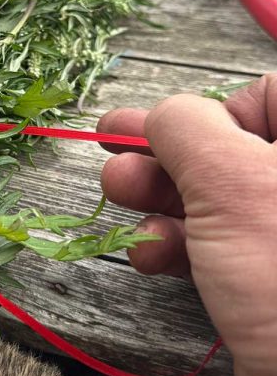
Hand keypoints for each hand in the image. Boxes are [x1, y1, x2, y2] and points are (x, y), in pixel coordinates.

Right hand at [98, 76, 276, 375]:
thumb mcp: (234, 183)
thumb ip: (187, 126)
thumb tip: (162, 115)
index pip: (268, 95)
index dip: (217, 108)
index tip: (175, 132)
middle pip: (229, 146)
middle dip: (163, 152)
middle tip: (113, 147)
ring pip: (213, 197)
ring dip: (157, 197)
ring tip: (119, 195)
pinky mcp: (268, 280)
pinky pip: (215, 243)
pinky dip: (176, 243)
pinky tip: (152, 254)